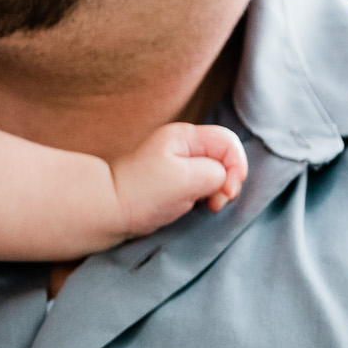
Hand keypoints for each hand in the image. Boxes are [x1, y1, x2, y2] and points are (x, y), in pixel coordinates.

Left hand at [111, 122, 246, 235]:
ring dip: (220, 190)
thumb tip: (224, 178)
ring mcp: (181, 163)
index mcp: (184, 136)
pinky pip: (205, 183)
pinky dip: (209, 195)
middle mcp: (184, 145)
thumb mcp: (185, 179)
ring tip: (209, 206)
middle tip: (217, 201)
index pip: (228, 141)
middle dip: (229, 180)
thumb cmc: (143, 193)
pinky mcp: (178, 181)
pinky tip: (201, 206)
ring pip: (217, 171)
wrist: (111, 210)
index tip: (227, 191)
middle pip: (225, 156)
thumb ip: (215, 172)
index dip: (236, 166)